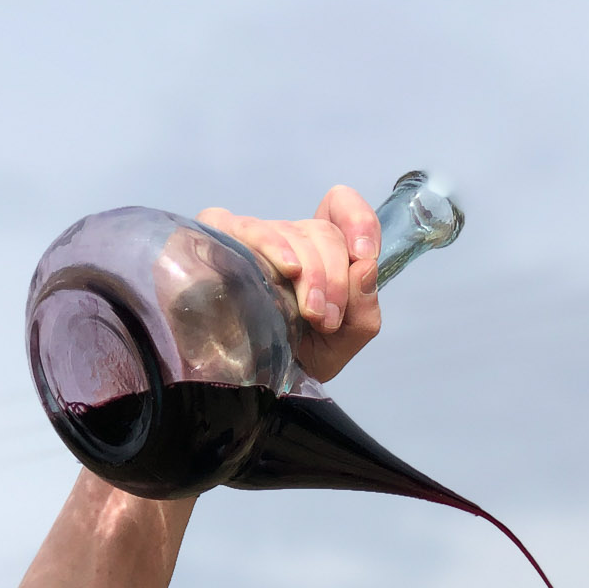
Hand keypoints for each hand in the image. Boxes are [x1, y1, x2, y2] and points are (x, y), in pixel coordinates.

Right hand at [196, 185, 380, 382]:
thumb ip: (365, 308)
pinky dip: (274, 247)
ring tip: (311, 315)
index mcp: (324, 252)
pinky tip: (287, 271)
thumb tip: (366, 266)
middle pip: (325, 231)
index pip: (342, 206)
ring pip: (294, 233)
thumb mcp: (344, 340)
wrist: (255, 381)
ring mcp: (258, 236)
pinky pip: (249, 228)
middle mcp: (292, 238)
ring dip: (312, 275)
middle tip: (328, 319)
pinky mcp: (222, 237)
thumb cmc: (301, 355)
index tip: (363, 255)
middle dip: (336, 278)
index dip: (359, 221)